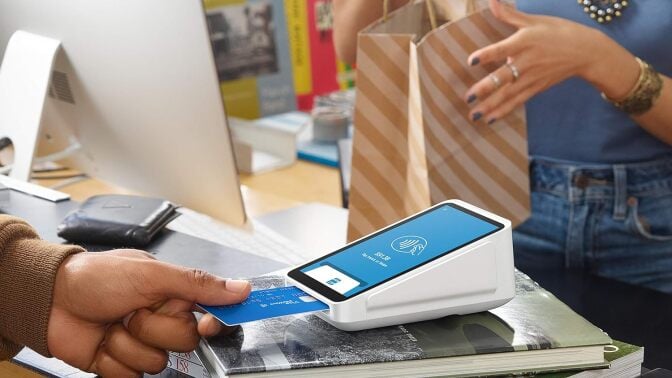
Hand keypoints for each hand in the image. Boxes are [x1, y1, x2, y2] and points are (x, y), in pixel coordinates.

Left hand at [48, 250, 249, 376]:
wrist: (50, 299)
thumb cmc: (97, 276)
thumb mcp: (152, 273)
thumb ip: (198, 284)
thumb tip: (240, 288)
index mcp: (175, 294)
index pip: (212, 314)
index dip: (212, 322)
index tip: (206, 323)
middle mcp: (162, 318)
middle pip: (184, 341)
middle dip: (156, 327)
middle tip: (136, 309)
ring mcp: (143, 342)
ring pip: (158, 361)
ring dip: (131, 343)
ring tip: (114, 322)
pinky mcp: (122, 363)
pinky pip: (132, 375)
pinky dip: (114, 359)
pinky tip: (104, 340)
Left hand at [464, 0, 638, 123]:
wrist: (586, 51)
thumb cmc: (558, 31)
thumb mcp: (534, 20)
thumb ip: (509, 14)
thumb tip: (491, 0)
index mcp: (525, 41)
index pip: (502, 49)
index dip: (486, 55)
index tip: (471, 61)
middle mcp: (527, 61)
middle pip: (504, 76)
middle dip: (485, 88)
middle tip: (468, 97)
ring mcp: (532, 77)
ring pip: (509, 93)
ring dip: (490, 105)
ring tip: (473, 115)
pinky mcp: (536, 88)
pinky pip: (518, 101)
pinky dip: (504, 110)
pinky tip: (489, 119)